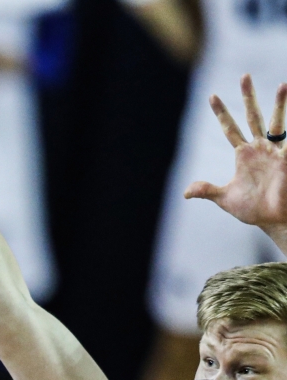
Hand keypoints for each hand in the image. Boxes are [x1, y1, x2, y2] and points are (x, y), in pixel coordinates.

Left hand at [185, 75, 286, 244]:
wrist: (273, 219)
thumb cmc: (252, 208)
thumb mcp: (225, 198)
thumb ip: (207, 191)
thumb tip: (185, 192)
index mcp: (243, 154)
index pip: (229, 128)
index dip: (221, 113)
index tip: (212, 96)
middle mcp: (260, 148)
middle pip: (252, 117)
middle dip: (248, 97)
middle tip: (244, 76)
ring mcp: (275, 152)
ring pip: (277, 122)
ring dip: (280, 104)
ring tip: (283, 85)